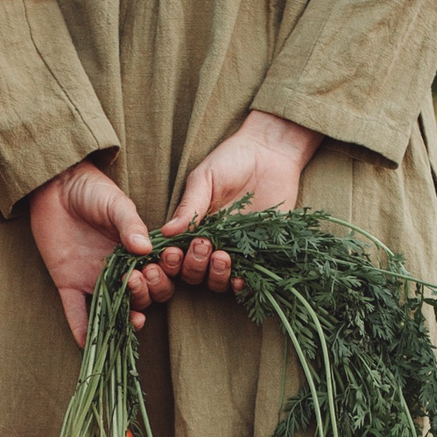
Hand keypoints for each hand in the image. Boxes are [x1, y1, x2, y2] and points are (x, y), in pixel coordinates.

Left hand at [27, 160, 171, 344]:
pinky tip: (87, 344)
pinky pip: (77, 312)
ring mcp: (94, 280)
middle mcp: (119, 271)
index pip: (156, 276)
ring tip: (131, 321)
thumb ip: (129, 224)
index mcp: (136, 253)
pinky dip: (82, 329)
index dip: (160, 279)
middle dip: (144, 295)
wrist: (55, 186)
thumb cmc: (92, 190)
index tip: (155, 270)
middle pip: (140, 297)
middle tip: (137, 282)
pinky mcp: (69, 283)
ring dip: (123, 319)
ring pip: (115, 309)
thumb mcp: (115, 204)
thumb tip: (145, 248)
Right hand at [157, 112, 319, 295]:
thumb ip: (189, 206)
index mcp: (193, 229)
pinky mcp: (261, 253)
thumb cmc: (232, 160)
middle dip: (194, 265)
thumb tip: (165, 233)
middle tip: (203, 245)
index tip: (173, 253)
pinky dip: (242, 284)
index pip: (176, 255)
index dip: (172, 261)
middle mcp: (212, 244)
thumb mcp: (205, 179)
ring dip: (216, 275)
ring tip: (222, 256)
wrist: (271, 152)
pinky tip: (240, 278)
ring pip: (218, 281)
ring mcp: (236, 251)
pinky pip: (249, 278)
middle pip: (194, 273)